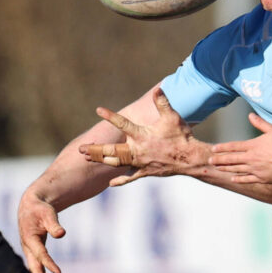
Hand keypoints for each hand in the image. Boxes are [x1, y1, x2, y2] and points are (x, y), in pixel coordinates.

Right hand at [17, 190, 66, 272]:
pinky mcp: (34, 249)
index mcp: (30, 238)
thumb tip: (61, 234)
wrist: (31, 205)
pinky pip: (38, 263)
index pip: (41, 254)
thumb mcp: (48, 213)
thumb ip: (54, 224)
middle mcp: (28, 246)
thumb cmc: (40, 208)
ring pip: (35, 267)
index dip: (49, 264)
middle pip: (34, 266)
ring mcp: (30, 249)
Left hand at [79, 87, 195, 185]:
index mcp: (142, 135)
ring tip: (89, 159)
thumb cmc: (181, 136)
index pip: (123, 123)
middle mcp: (137, 150)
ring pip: (117, 162)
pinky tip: (111, 183)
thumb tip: (158, 89)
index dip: (111, 116)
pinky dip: (121, 180)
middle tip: (81, 149)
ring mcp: (140, 162)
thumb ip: (163, 103)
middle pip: (112, 150)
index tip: (99, 110)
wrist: (190, 159)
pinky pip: (130, 177)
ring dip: (102, 160)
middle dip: (95, 149)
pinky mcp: (146, 171)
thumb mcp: (172, 117)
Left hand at [209, 113, 271, 183]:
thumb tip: (250, 115)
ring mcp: (255, 169)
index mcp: (253, 146)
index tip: (213, 149)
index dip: (222, 147)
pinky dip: (238, 179)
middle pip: (231, 159)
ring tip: (217, 168)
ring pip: (236, 169)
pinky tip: (232, 179)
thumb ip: (260, 123)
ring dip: (226, 168)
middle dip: (219, 159)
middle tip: (210, 160)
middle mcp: (251, 158)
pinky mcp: (261, 178)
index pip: (234, 146)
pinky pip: (246, 179)